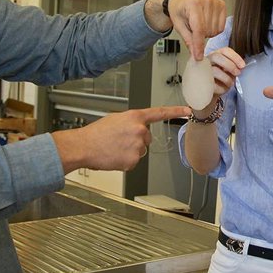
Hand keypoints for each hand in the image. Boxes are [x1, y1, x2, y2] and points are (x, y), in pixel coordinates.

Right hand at [52, 105, 189, 172]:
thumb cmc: (96, 133)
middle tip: (118, 141)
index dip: (175, 111)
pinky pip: (134, 162)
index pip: (159, 113)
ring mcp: (138, 146)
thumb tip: (138, 130)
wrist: (83, 146)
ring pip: (140, 151)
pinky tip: (114, 156)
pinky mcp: (133, 161)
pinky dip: (125, 161)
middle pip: (147, 138)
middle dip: (136, 141)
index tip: (188, 110)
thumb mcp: (116, 120)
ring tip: (114, 148)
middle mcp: (140, 130)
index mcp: (135, 117)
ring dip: (130, 151)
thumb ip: (131, 123)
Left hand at [165, 0, 225, 59]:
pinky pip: (221, 27)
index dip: (199, 44)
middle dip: (199, 35)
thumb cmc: (179, 9)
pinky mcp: (222, 5)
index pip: (199, 29)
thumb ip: (188, 40)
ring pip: (215, 31)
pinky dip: (214, 29)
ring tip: (199, 23)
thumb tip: (195, 54)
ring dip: (207, 32)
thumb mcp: (178, 25)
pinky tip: (207, 22)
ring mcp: (216, 2)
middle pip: (207, 31)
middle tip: (192, 27)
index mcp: (193, 4)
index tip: (199, 56)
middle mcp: (206, 1)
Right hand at [205, 46, 244, 99]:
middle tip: (237, 73)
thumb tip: (241, 67)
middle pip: (217, 56)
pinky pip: (212, 83)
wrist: (210, 94)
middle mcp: (207, 60)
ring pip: (214, 70)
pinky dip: (221, 88)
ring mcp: (201, 70)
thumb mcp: (228, 73)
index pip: (225, 51)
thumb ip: (234, 67)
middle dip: (230, 65)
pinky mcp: (200, 82)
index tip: (242, 65)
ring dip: (226, 78)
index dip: (235, 57)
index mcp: (216, 56)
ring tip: (230, 84)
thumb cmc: (220, 81)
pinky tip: (222, 89)